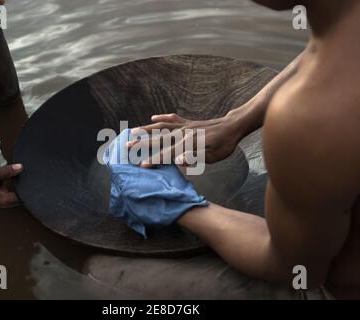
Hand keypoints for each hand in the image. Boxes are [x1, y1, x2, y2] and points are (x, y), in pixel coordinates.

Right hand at [127, 113, 243, 167]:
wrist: (232, 126)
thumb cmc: (224, 144)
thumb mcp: (212, 156)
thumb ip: (195, 157)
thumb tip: (179, 160)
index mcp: (188, 143)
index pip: (167, 154)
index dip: (154, 160)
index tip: (141, 166)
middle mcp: (183, 133)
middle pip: (158, 138)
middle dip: (142, 143)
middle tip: (127, 146)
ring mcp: (185, 126)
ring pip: (161, 127)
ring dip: (146, 129)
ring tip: (133, 131)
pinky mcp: (189, 122)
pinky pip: (173, 119)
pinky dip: (163, 118)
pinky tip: (154, 117)